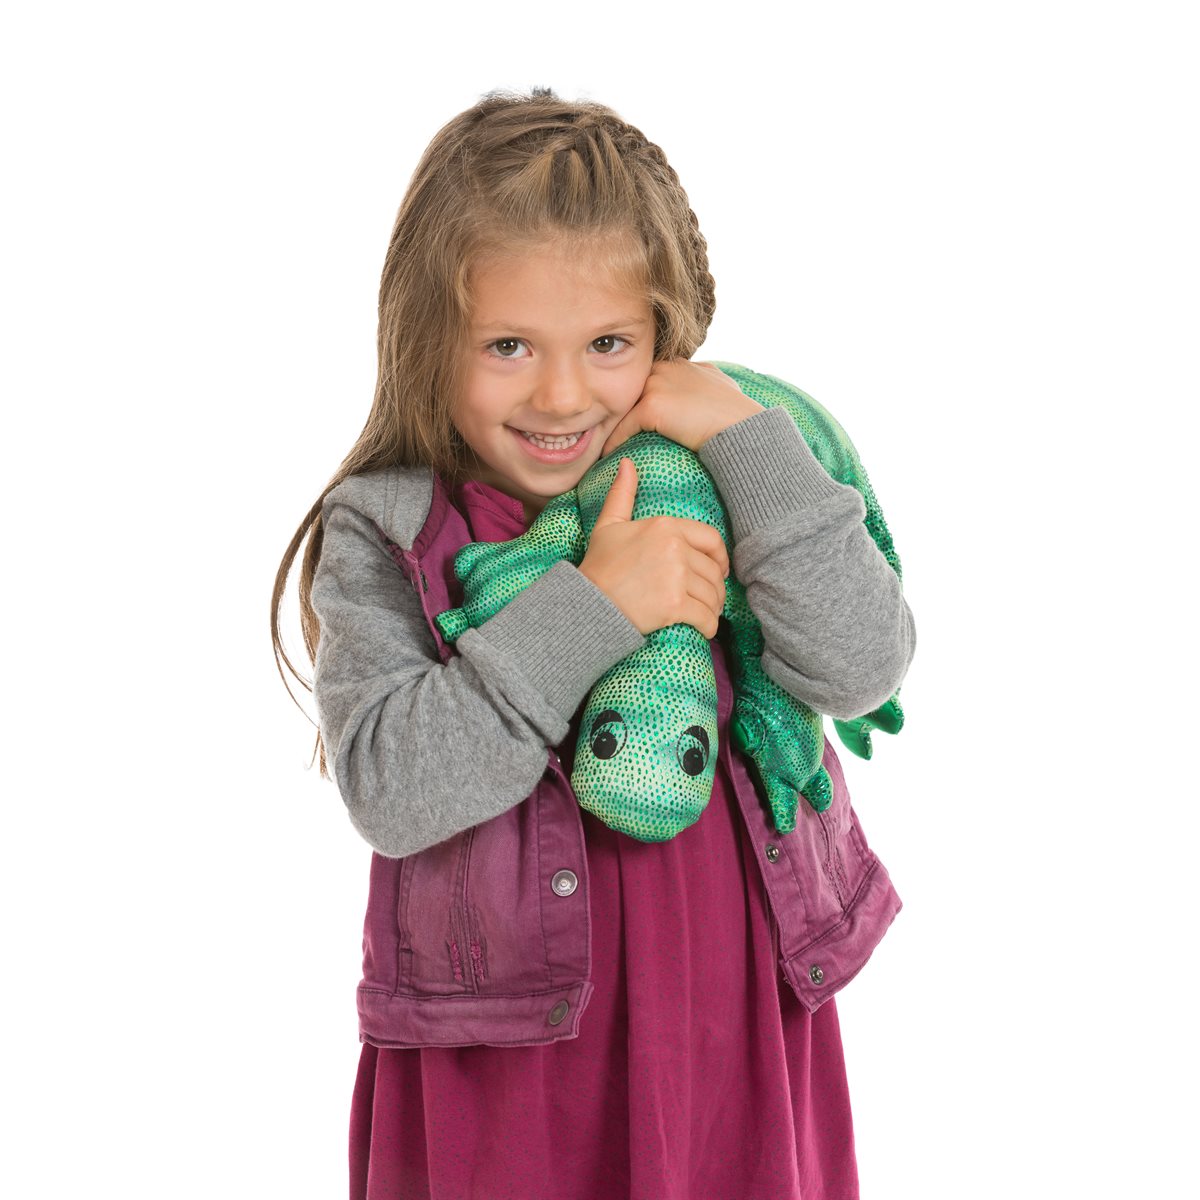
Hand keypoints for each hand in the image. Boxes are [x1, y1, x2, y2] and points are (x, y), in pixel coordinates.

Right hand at [579, 458, 729, 637]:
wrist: (588, 604)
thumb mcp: (608, 526)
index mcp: (665, 526)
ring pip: (712, 595)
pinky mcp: (676, 605)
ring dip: (712, 607)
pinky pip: (707, 617)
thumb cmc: (599, 566)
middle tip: (708, 599)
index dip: (720, 557)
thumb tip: (627, 464)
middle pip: (713, 571)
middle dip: (714, 587)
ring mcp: (677, 577)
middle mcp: (675, 548)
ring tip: (704, 614)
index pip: (711, 539)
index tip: (718, 570)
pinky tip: (702, 628)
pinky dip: (708, 626)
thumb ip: (622, 495)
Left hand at [601, 359, 763, 456]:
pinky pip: (624, 426)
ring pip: (625, 407)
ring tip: (600, 442)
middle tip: (603, 429)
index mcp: (682, 364)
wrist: (743, 429)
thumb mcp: (723, 389)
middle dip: (619, 408)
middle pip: (633, 389)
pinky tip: (606, 455)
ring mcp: (658, 384)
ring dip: (612, 425)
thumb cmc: (739, 418)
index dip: (641, 399)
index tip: (631, 418)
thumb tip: (704, 393)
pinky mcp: (652, 405)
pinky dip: (614, 442)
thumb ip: (706, 384)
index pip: (651, 379)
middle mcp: (668, 367)